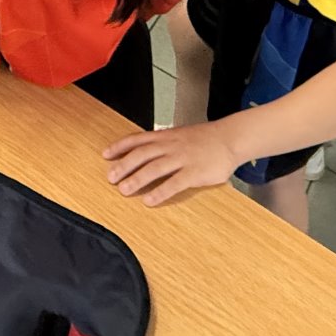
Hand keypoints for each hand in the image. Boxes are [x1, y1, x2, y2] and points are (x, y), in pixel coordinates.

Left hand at [102, 122, 240, 205]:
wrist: (229, 139)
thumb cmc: (204, 139)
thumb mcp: (179, 134)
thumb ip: (162, 142)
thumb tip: (142, 151)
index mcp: (165, 136)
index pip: (137, 139)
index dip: (120, 147)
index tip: (106, 155)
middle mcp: (171, 146)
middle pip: (142, 154)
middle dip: (124, 165)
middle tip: (111, 178)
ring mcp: (182, 158)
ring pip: (155, 168)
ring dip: (137, 179)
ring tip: (124, 190)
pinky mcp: (194, 172)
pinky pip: (174, 183)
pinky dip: (160, 192)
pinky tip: (149, 200)